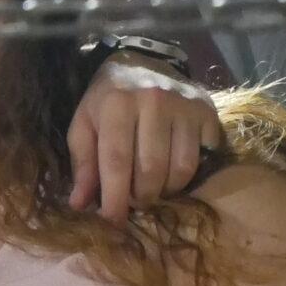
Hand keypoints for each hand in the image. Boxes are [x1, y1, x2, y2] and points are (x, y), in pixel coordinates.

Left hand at [64, 55, 225, 219]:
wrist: (143, 61)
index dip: (114, 199)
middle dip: (140, 196)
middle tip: (133, 199)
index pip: (116, 163)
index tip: (112, 223)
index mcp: (116, 104)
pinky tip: (171, 168)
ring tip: (151, 186)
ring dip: (164, 189)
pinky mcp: (206, 112)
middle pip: (151, 171)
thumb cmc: (107, 99)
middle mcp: (153, 102)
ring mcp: (183, 106)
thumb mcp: (85, 123)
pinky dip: (186, 174)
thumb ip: (83, 163)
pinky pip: (201, 159)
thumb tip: (80, 204)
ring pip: (180, 169)